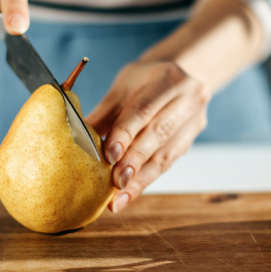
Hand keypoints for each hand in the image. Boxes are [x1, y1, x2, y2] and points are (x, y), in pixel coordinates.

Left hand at [86, 61, 209, 211]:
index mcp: (167, 79)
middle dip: (135, 162)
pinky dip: (147, 178)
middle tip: (116, 184)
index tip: (110, 156)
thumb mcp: (123, 87)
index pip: (144, 109)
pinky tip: (131, 192)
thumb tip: (75, 138)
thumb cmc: (146, 78)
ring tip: (120, 199)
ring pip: (167, 155)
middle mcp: (187, 99)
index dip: (126, 134)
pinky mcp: (192, 138)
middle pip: (158, 134)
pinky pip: (169, 162)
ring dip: (141, 179)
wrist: (183, 72)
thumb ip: (104, 114)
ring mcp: (194, 119)